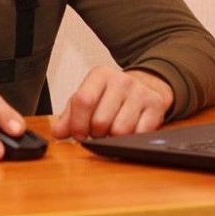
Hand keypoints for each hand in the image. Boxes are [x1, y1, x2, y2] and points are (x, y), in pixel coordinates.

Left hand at [51, 67, 173, 140]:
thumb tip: (58, 133)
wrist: (146, 85)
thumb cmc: (111, 95)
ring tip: (112, 132)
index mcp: (100, 75)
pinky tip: (129, 133)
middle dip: (96, 134)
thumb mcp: (89, 98)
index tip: (79, 134)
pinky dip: (131, 140)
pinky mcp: (156, 106)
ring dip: (113, 139)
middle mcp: (121, 80)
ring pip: (120, 130)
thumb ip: (70, 116)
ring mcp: (140, 92)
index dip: (77, 124)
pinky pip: (140, 134)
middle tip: (98, 132)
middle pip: (100, 120)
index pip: (83, 100)